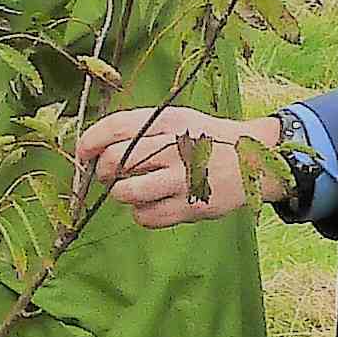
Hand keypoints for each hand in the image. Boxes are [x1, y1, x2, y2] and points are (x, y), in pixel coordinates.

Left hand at [76, 106, 283, 228]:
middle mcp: (174, 147)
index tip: (83, 153)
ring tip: (130, 190)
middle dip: (104, 171)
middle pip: (115, 160)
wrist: (254, 161)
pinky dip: (141, 214)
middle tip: (111, 175)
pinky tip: (152, 204)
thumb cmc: (204, 140)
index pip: (114, 127)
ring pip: (126, 192)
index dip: (90, 142)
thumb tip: (94, 146)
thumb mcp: (177, 120)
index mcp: (168, 121)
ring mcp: (183, 179)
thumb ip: (140, 128)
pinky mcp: (191, 206)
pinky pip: (145, 216)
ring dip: (120, 193)